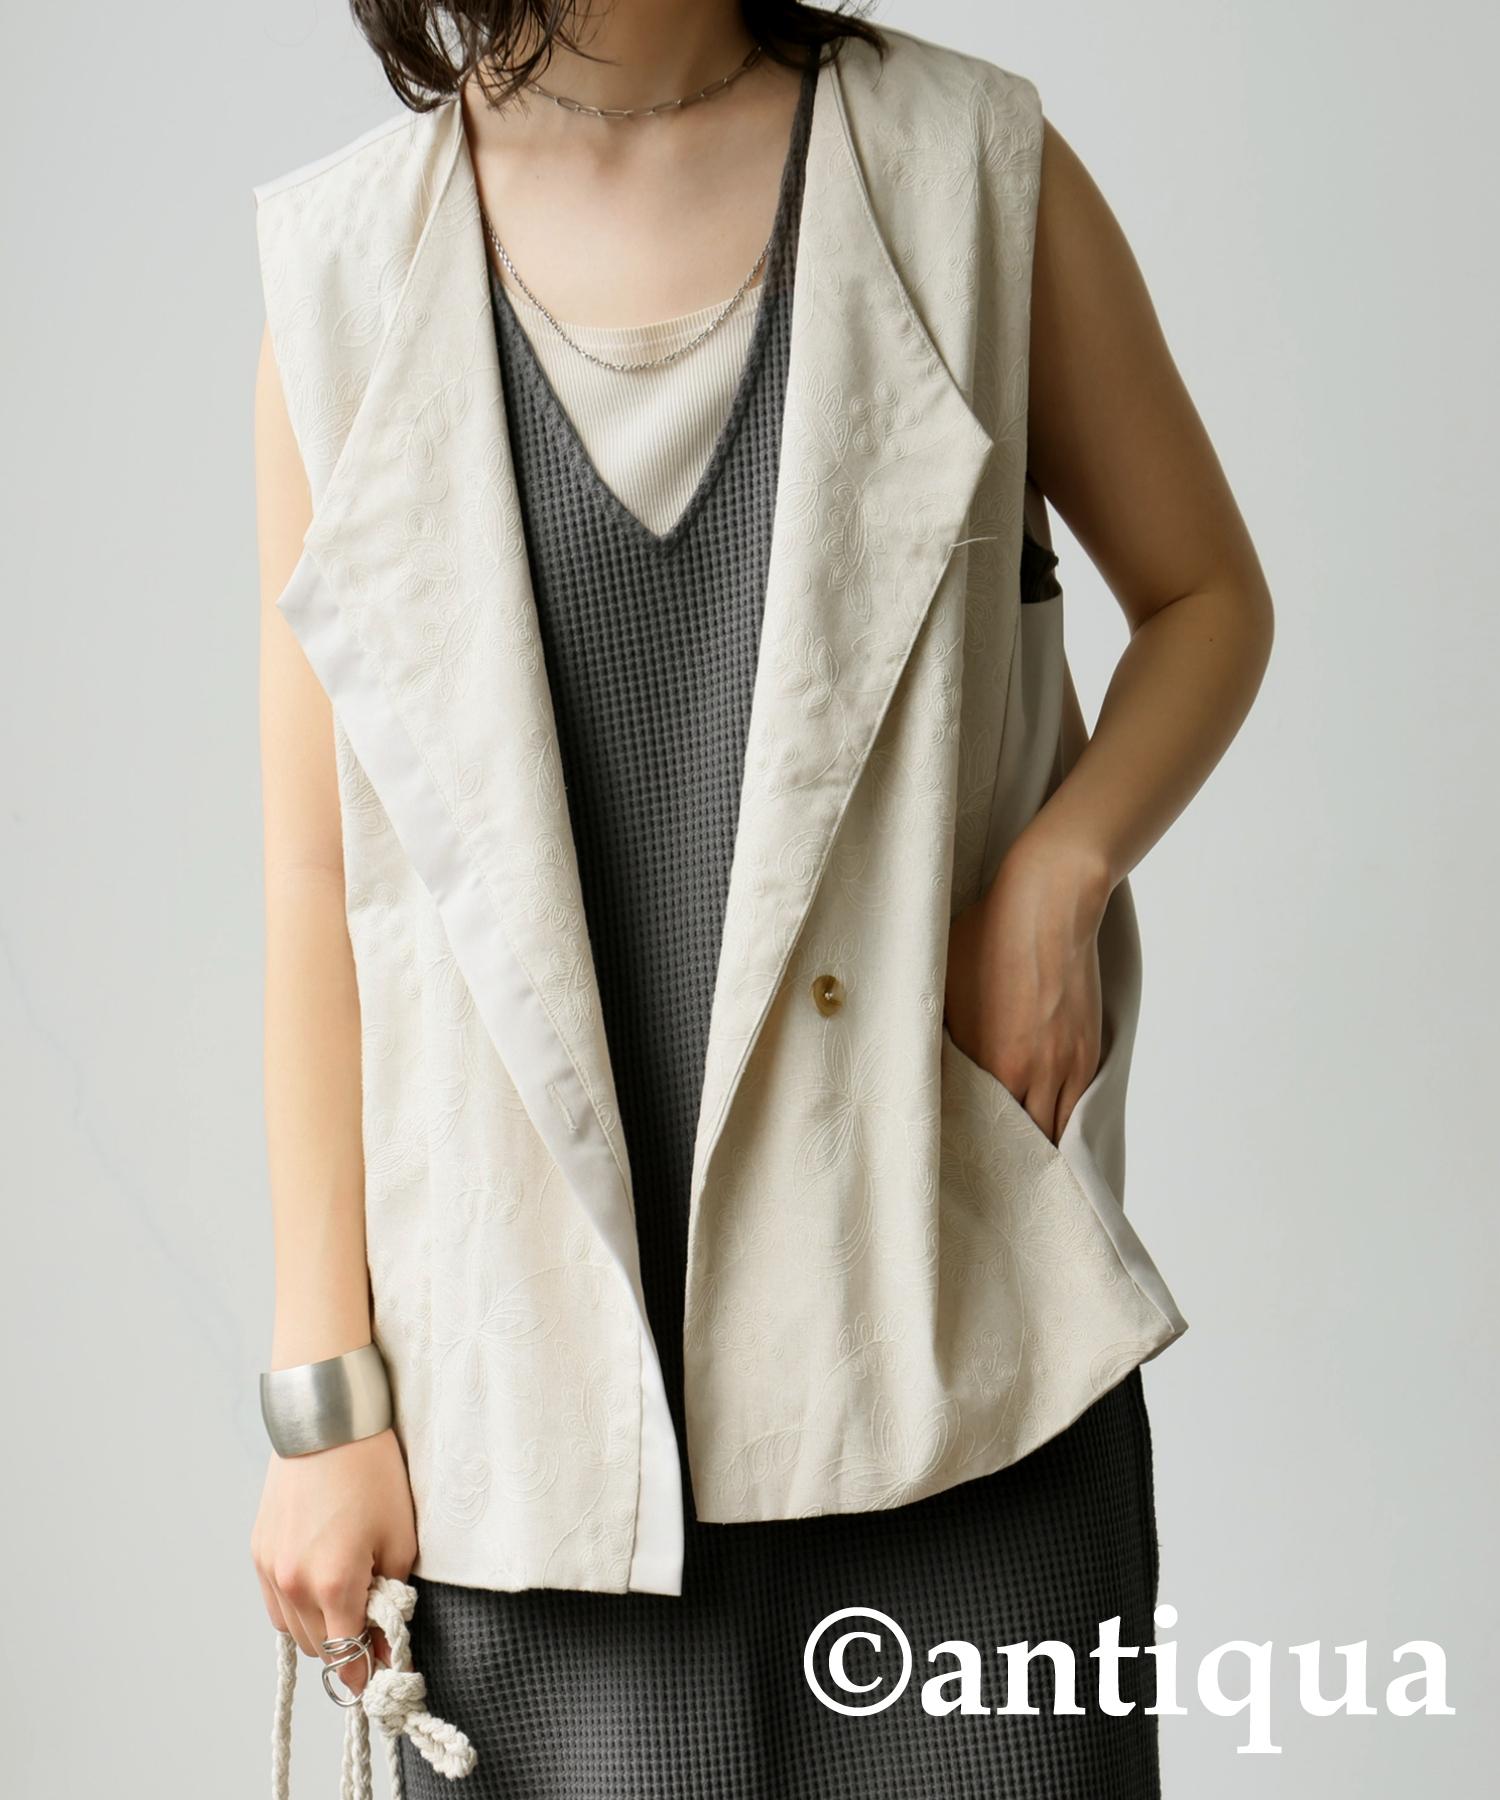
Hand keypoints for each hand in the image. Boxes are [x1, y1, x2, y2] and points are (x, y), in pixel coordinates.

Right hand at [250, 1425, 416, 1697]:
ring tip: (349, 1592)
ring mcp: (270, 1570)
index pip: (348, 1658)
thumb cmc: (373, 1474)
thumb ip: (392, 1596)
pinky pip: (277, 1605)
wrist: (327, 1423)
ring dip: (322, 1628)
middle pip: (322, 1651)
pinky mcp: (259, 1553)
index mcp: (334, 1583)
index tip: (384, 1673)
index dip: (368, 1673)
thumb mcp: (400, 1536)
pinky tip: (321, 1580)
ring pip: (295, 1632)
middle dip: (349, 1647)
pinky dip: (298, 1607)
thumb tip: (383, 1639)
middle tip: (374, 1617)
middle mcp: (294, 1584)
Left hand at [944, 834, 1109, 1144]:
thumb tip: (920, 1064)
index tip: (962, 1166)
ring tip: (1022, 1166)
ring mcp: (1068, 1064)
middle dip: (1011, 1162)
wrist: (1048, 906)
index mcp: (994, 1065)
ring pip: (1057, 1130)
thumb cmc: (985, 938)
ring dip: (1041, 1148)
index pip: (985, 1132)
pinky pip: (1077, 1106)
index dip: (976, 1151)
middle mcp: (1034, 1074)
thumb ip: (938, 1037)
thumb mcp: (943, 988)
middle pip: (1026, 1143)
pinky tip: (1048, 1131)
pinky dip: (1063, 1123)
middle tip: (992, 1178)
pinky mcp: (1089, 1051)